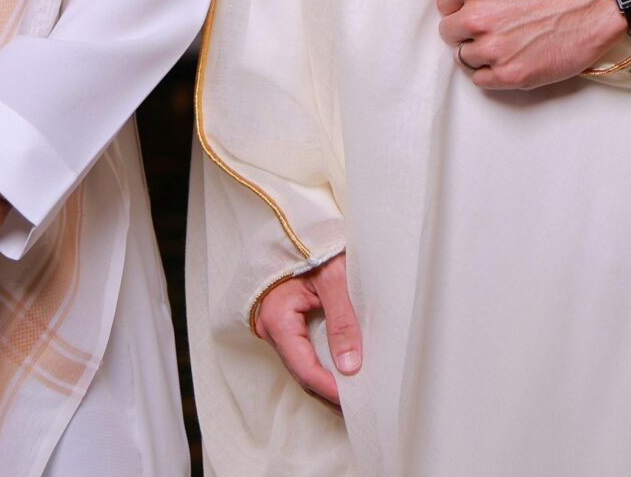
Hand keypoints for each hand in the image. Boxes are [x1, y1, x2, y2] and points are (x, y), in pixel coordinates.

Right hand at [253, 253, 359, 408]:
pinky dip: (323, 366)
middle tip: (358, 407)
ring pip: (302, 364)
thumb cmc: (315, 244)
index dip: (329, 388)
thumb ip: (343, 320)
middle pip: (301, 372)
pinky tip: (343, 374)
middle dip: (328, 392)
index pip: (304, 368)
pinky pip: (305, 352)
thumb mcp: (335, 278)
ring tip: (354, 396)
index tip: (354, 401)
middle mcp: (272, 327)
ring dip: (326, 381)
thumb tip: (351, 366)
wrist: (300, 222)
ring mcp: (278, 326)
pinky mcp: (288, 322)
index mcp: (278, 318)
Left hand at [433, 0, 630, 89]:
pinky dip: (492, 72)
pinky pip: (482, 80)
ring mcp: (495, 49)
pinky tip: (511, 56)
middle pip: (451, 32)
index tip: (483, 2)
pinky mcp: (513, 74)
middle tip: (496, 21)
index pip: (445, 3)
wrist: (602, 0)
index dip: (462, 3)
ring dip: (480, 50)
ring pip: (465, 57)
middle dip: (468, 27)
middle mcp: (478, 18)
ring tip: (505, 39)